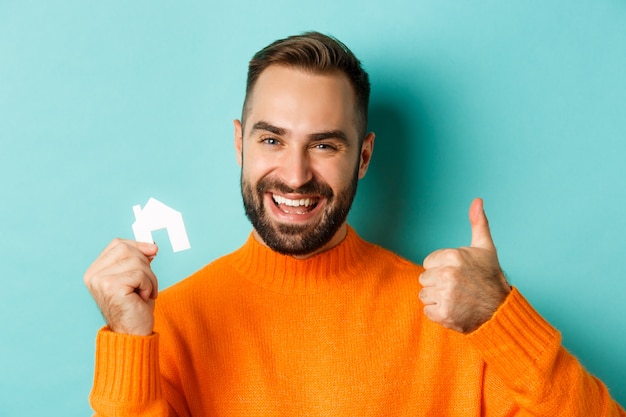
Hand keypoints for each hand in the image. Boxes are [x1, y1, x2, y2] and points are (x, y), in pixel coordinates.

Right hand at [84, 239, 158, 335]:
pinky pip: (139, 274)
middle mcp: (93, 274)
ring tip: (144, 293)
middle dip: (145, 264)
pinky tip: (142, 298)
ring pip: (136, 261)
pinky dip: (148, 286)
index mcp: (95, 270)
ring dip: (149, 278)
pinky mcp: (111, 287)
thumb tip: (151, 246)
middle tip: (147, 283)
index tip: (153, 252)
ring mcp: (100, 280)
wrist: (134, 334)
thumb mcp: (138, 276)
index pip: (118, 244)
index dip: (138, 245)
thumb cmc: (136, 307)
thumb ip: (139, 259)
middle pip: (126, 249)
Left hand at [418, 198, 509, 332]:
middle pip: (424, 279)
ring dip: (437, 299)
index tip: (458, 274)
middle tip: (458, 288)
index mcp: (453, 256)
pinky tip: (455, 310)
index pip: (428, 263)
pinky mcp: (444, 314)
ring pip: (424, 295)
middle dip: (438, 284)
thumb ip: (478, 223)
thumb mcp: (485, 248)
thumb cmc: (490, 277)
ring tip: (456, 299)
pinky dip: (439, 314)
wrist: (501, 310)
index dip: (441, 269)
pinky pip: (427, 312)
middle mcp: (448, 274)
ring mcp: (445, 295)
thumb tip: (477, 200)